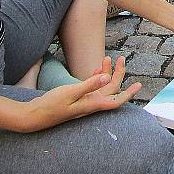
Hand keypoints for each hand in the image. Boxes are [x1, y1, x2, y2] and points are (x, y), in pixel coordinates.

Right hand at [20, 56, 139, 132]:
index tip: (138, 85)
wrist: (35, 115)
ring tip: (108, 58)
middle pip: (111, 90)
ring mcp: (84, 102)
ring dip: (106, 73)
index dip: (128, 94)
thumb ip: (89, 85)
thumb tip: (107, 77)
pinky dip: (95, 78)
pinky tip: (95, 69)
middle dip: (117, 74)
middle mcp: (91, 104)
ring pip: (102, 87)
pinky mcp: (78, 99)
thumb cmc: (51, 105)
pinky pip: (92, 88)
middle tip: (121, 59)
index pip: (116, 101)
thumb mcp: (70, 92)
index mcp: (92, 105)